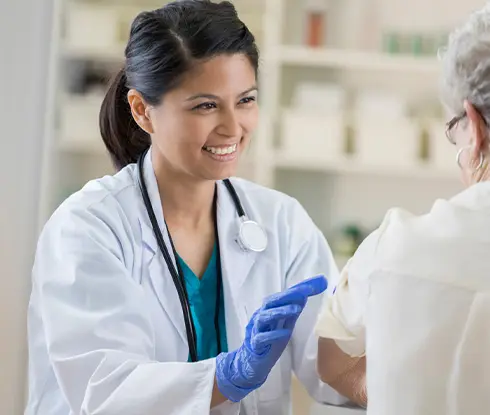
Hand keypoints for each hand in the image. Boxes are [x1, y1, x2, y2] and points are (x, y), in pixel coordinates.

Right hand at [215, 275, 327, 401]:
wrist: (251, 363)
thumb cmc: (269, 341)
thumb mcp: (284, 323)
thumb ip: (293, 310)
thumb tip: (306, 294)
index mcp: (269, 310)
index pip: (284, 296)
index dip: (300, 288)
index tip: (319, 283)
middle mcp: (261, 316)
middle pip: (272, 301)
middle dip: (288, 295)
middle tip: (305, 291)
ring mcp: (256, 329)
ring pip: (264, 317)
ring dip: (280, 311)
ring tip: (296, 308)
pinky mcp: (255, 345)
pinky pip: (262, 338)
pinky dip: (273, 334)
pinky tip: (285, 333)